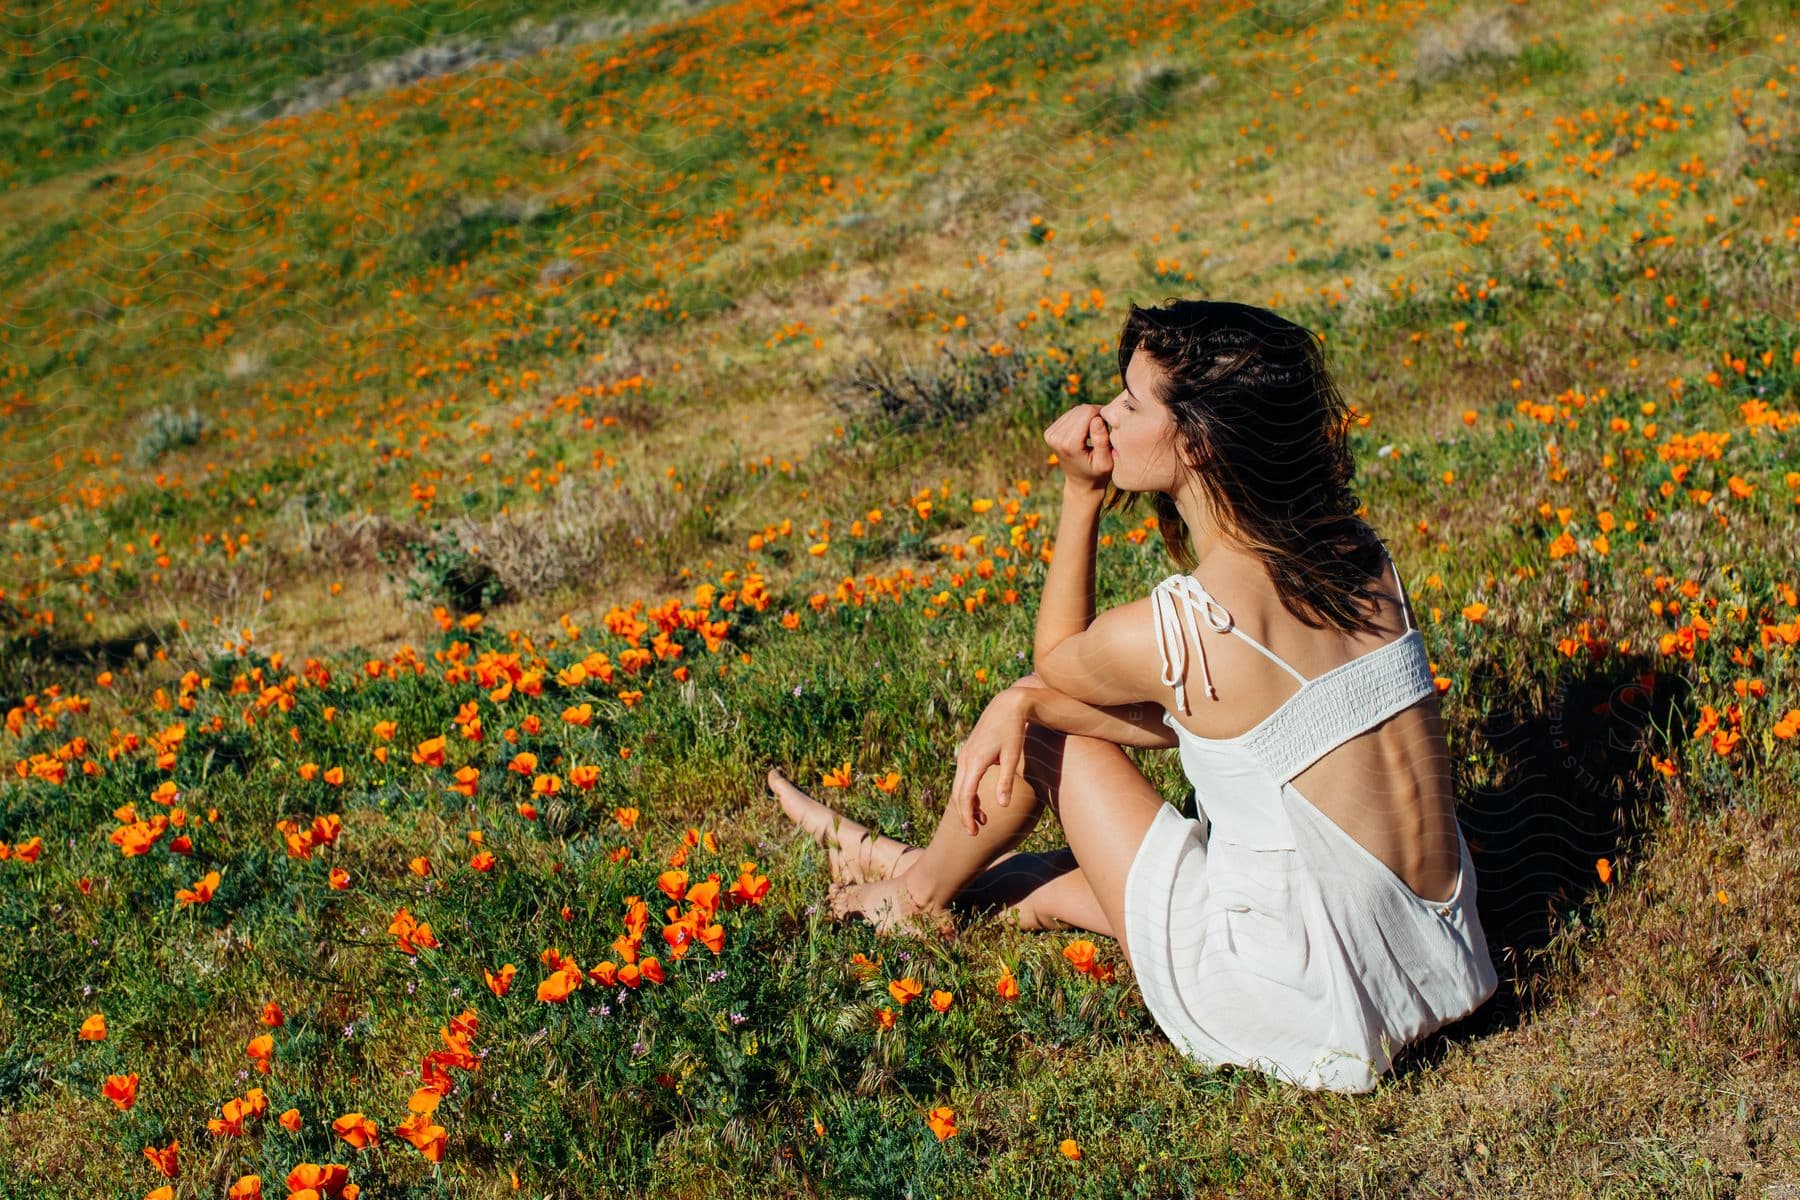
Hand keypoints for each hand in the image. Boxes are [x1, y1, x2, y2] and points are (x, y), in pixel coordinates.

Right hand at [950, 687, 1033, 836]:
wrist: (1007, 705)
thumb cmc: (1014, 730)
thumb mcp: (1013, 756)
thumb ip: (1006, 782)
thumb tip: (1002, 806)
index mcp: (975, 762)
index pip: (966, 796)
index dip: (968, 816)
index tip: (973, 833)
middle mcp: (965, 759)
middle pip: (958, 794)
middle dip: (964, 815)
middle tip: (974, 833)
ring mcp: (964, 755)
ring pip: (958, 787)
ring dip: (966, 805)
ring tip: (979, 821)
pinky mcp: (968, 752)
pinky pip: (962, 778)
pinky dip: (967, 793)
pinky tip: (979, 802)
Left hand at [1044, 403, 1112, 491]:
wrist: (1081, 483)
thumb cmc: (1098, 474)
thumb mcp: (1105, 462)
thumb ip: (1102, 441)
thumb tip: (1097, 420)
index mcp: (1069, 444)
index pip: (1088, 412)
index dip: (1102, 415)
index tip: (1108, 428)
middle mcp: (1056, 437)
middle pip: (1081, 409)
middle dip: (1095, 416)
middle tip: (1103, 432)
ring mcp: (1050, 434)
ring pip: (1076, 410)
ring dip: (1088, 417)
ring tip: (1095, 434)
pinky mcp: (1050, 432)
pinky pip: (1070, 414)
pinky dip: (1081, 420)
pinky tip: (1085, 433)